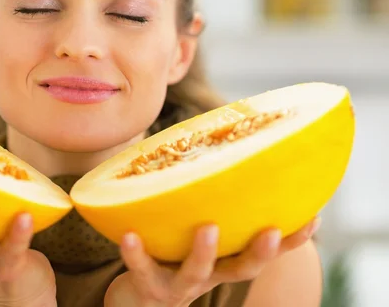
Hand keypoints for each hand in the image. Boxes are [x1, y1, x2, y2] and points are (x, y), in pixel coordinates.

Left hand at [104, 217, 320, 306]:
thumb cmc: (174, 256)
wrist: (139, 298)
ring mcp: (180, 283)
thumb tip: (220, 150)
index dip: (291, 240)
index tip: (314, 217)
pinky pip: (141, 268)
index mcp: (224, 259)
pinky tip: (128, 234)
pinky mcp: (148, 285)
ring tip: (208, 229)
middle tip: (271, 230)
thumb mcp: (198, 238)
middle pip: (241, 269)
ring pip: (196, 272)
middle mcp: (209, 274)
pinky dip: (135, 253)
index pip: (264, 251)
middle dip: (259, 252)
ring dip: (204, 252)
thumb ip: (212, 209)